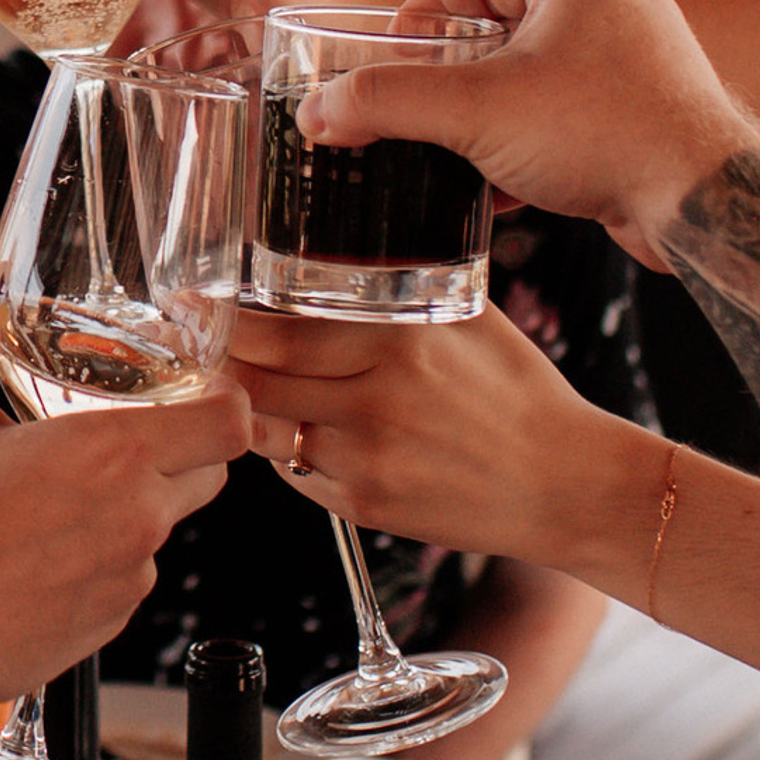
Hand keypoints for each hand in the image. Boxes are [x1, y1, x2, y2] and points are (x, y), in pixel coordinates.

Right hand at [0, 255, 248, 735]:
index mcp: (114, 455)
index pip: (229, 422)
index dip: (227, 401)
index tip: (203, 392)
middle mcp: (140, 516)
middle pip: (209, 472)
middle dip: (181, 450)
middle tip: (121, 436)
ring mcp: (132, 575)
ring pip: (163, 524)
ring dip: (133, 507)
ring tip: (60, 501)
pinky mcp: (113, 620)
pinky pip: (131, 575)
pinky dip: (104, 558)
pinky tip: (44, 553)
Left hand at [230, 297, 633, 552]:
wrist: (565, 485)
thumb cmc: (517, 394)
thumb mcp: (468, 318)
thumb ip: (401, 288)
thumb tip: (335, 254)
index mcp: (399, 341)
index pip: (277, 330)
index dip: (224, 320)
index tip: (194, 304)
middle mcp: (376, 400)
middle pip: (256, 381)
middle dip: (218, 362)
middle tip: (197, 343)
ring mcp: (366, 459)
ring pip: (266, 430)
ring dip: (249, 408)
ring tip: (246, 386)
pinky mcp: (364, 505)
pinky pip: (296, 472)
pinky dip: (291, 450)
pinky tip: (314, 431)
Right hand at [306, 0, 747, 266]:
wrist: (705, 204)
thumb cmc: (606, 133)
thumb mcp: (473, 112)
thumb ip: (386, 104)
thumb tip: (320, 111)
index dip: (423, 11)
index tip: (389, 52)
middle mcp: (615, 5)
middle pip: (506, 25)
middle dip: (453, 71)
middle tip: (413, 104)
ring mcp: (639, 60)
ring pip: (538, 75)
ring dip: (490, 113)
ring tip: (450, 150)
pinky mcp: (651, 112)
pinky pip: (572, 114)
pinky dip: (531, 142)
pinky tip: (501, 190)